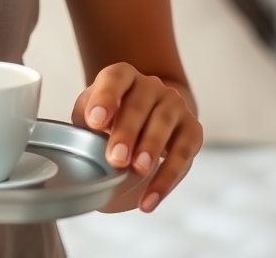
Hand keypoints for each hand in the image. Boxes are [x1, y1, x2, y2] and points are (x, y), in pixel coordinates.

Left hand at [72, 63, 202, 212]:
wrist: (150, 116)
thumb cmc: (113, 115)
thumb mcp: (93, 111)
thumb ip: (87, 120)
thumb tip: (82, 142)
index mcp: (124, 75)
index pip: (115, 78)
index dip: (105, 98)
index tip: (95, 122)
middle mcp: (151, 85)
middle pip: (139, 105)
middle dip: (126, 133)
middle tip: (116, 158)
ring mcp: (175, 105)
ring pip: (163, 124)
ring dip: (150, 150)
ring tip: (137, 172)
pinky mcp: (193, 129)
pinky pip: (183, 154)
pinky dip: (167, 178)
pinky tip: (150, 198)